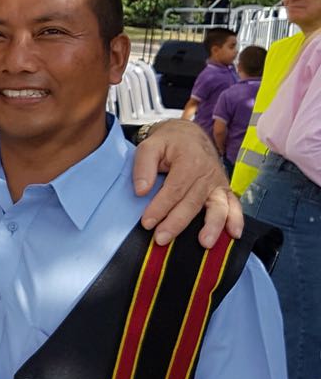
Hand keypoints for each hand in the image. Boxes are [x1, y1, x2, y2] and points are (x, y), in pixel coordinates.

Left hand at [132, 119, 241, 246]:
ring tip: (205, 243)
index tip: (146, 223)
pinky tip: (234, 234)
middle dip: (177, 223)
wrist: (189, 135)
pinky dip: (236, 220)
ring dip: (213, 226)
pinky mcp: (224, 190)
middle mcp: (208, 173)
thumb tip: (141, 191)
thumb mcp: (149, 146)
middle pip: (193, 202)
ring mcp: (218, 183)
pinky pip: (234, 205)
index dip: (160, 207)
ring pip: (218, 207)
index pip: (174, 189)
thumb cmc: (167, 143)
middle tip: (162, 239)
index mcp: (189, 160)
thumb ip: (143, 166)